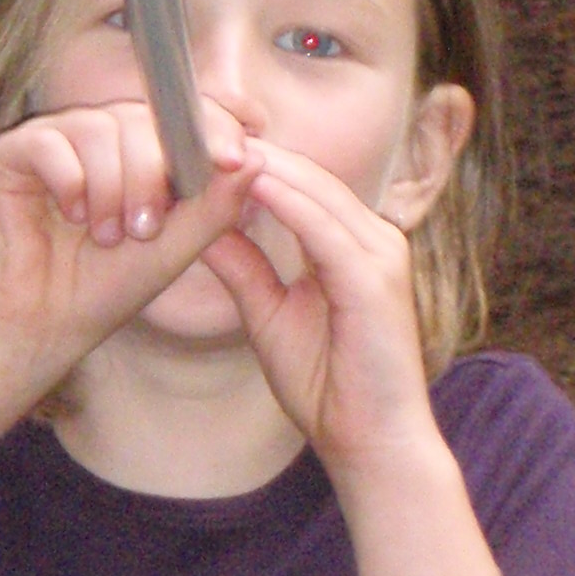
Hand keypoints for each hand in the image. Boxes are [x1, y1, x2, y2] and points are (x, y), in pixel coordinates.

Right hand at [0, 98, 256, 394]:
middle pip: (141, 117)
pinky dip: (70, 182)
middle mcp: (101, 135)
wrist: (45, 325)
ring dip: (111, 188)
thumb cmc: (106, 288)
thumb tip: (253, 158)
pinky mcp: (12, 153)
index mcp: (143, 151)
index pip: (182, 113)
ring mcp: (56, 139)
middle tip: (145, 229)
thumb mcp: (174, 249)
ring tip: (105, 236)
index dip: (210, 127)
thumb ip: (213, 206)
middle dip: (152, 173)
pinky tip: (72, 217)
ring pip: (99, 128)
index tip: (232, 157)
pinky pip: (49, 142)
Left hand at [201, 139, 435, 471]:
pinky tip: (247, 182)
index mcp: (351, 245)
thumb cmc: (329, 389)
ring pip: (315, 189)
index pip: (299, 184)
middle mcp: (372, 238)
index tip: (195, 150)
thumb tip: (201, 226)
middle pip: (307, 174)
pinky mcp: (375, 278)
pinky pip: (324, 226)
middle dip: (251, 153)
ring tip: (211, 145)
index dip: (249, 164)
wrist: (372, 444)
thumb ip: (242, 266)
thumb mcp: (267, 315)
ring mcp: (380, 254)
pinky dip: (286, 201)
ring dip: (262, 167)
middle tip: (194, 131)